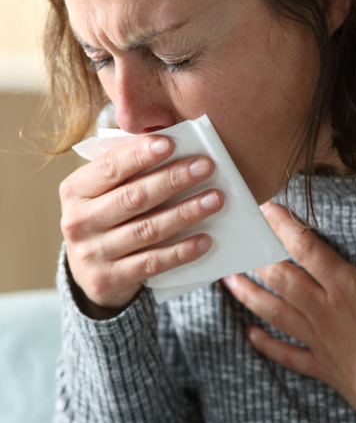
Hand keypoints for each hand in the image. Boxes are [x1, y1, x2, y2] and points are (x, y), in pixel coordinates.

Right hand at [60, 134, 223, 313]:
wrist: (88, 271)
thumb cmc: (105, 215)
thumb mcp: (102, 191)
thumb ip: (126, 168)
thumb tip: (170, 143)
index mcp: (74, 191)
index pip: (109, 167)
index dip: (139, 154)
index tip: (170, 143)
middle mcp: (78, 222)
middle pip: (133, 197)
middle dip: (173, 179)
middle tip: (205, 167)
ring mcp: (92, 253)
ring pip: (147, 229)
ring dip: (185, 213)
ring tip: (214, 199)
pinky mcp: (109, 279)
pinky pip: (152, 263)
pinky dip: (181, 251)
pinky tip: (204, 239)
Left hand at [223, 201, 355, 422]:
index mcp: (348, 288)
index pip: (308, 249)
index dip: (285, 227)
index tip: (267, 208)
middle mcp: (325, 310)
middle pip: (282, 279)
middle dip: (258, 259)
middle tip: (238, 243)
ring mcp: (319, 339)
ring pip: (275, 312)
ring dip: (249, 295)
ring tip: (229, 281)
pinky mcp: (320, 366)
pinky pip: (286, 354)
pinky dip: (266, 344)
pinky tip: (249, 333)